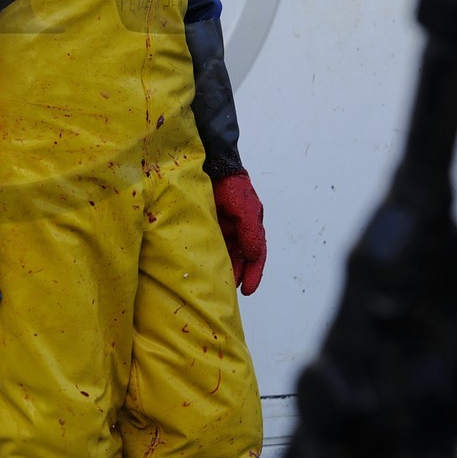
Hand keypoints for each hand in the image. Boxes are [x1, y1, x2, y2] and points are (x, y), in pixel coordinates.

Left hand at [212, 171, 265, 294]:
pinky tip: (200, 265)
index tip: (247, 291)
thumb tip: (253, 254)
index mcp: (251, 227)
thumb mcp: (245, 208)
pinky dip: (207, 255)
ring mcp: (222, 227)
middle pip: (240, 258)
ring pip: (225, 253)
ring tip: (214, 283)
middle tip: (227, 292)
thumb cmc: (231, 184)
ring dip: (222, 268)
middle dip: (236, 275)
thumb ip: (251, 231)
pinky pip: (209, 244)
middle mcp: (238, 230)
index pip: (256, 256)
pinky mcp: (206, 223)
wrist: (212, 165)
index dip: (253, 274)